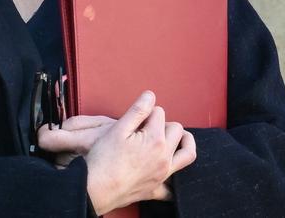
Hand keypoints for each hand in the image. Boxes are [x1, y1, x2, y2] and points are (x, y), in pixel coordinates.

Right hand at [39, 91, 196, 213]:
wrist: (96, 189)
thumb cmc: (104, 158)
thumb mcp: (118, 129)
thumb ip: (138, 110)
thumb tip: (151, 95)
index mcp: (156, 139)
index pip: (159, 113)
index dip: (147, 111)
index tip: (136, 118)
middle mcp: (165, 157)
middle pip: (177, 129)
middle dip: (164, 124)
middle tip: (148, 127)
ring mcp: (163, 174)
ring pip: (187, 154)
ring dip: (183, 143)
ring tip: (172, 138)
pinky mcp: (157, 189)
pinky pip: (172, 187)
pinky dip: (172, 180)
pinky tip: (164, 172)